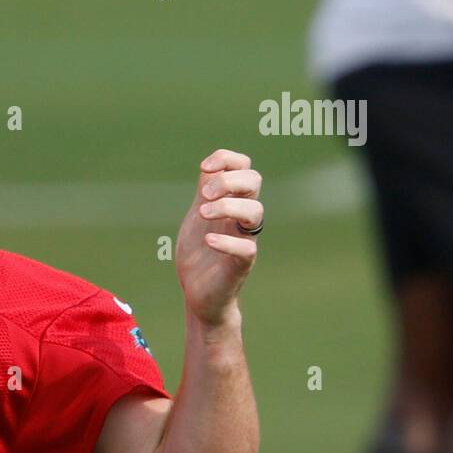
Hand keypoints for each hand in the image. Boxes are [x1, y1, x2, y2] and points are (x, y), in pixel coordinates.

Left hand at [175, 148, 262, 326]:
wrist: (197, 293)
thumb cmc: (199, 254)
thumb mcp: (197, 216)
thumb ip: (204, 192)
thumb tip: (208, 166)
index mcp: (231, 201)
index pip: (244, 166)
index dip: (227, 159)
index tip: (204, 168)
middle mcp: (241, 217)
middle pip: (254, 181)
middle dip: (227, 180)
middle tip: (203, 196)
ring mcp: (243, 239)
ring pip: (255, 211)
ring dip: (227, 206)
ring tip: (202, 214)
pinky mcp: (241, 264)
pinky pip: (246, 248)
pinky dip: (226, 241)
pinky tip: (208, 240)